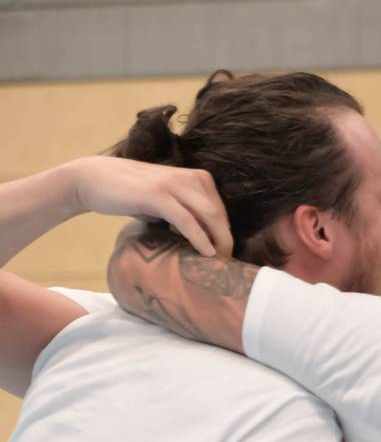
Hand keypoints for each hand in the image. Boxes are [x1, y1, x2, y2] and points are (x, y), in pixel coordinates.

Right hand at [64, 155, 229, 256]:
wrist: (92, 179)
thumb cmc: (131, 194)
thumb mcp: (165, 201)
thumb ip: (185, 212)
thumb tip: (205, 238)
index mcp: (195, 177)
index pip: (221, 209)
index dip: (226, 233)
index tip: (226, 255)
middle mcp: (188, 177)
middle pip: (219, 214)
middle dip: (226, 240)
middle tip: (227, 264)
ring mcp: (172, 184)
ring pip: (209, 215)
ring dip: (218, 241)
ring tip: (219, 262)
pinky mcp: (156, 194)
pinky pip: (186, 219)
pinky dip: (200, 237)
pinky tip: (206, 253)